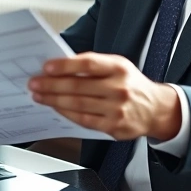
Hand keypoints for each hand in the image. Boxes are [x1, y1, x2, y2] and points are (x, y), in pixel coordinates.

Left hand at [28, 52, 180, 140]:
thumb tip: (61, 66)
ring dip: (54, 100)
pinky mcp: (113, 126)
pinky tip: (56, 107)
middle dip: (51, 85)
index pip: (88, 64)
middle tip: (34, 83)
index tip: (47, 67)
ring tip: (39, 96)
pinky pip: (83, 120)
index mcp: (119, 67)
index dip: (65, 66)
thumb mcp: (118, 66)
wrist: (155, 109)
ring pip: (78, 105)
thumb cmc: (131, 84)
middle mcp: (119, 88)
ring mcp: (116, 109)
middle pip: (78, 86)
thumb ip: (93, 66)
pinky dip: (66, 113)